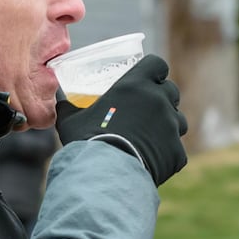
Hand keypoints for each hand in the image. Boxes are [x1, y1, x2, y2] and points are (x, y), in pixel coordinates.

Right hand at [56, 54, 188, 185]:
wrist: (105, 173)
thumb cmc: (86, 141)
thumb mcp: (71, 120)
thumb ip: (69, 108)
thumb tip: (61, 103)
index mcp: (136, 85)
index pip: (157, 64)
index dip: (154, 70)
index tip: (148, 78)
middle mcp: (159, 101)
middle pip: (171, 91)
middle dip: (162, 98)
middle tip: (147, 110)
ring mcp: (171, 127)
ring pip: (178, 120)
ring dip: (168, 125)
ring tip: (150, 137)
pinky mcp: (177, 152)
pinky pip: (176, 150)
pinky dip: (166, 154)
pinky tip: (151, 161)